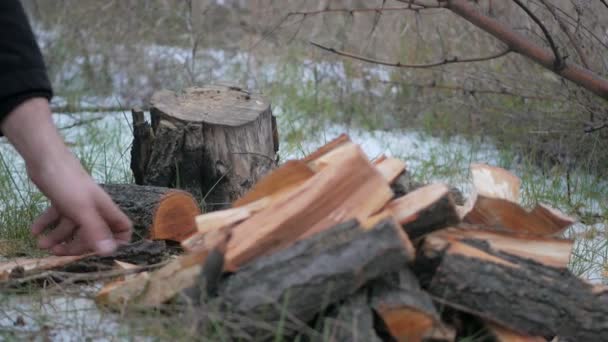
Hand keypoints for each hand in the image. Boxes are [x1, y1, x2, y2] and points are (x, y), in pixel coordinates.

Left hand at [1, 98, 131, 255]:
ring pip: (73, 228)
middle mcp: (94, 209)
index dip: (117, 241)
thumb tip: (110, 253)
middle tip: (58, 252)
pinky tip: (35, 230)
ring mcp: (78, 205)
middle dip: (76, 246)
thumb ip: (96, 231)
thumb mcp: (82, 210)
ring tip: (41, 244)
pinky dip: (46, 225)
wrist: (45, 158)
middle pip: (93, 234)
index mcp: (105, 210)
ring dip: (57, 238)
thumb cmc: (68, 183)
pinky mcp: (63, 200)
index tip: (102, 253)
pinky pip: (57, 218)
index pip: (122, 228)